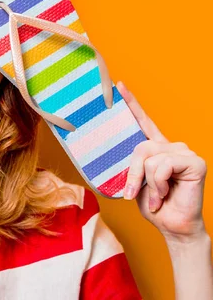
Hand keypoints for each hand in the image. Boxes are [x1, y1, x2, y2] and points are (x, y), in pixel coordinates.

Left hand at [119, 81, 207, 241]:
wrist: (172, 225)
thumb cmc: (153, 204)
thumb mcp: (134, 181)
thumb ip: (130, 164)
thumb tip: (115, 154)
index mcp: (155, 148)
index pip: (142, 121)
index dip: (131, 103)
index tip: (118, 85)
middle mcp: (170, 145)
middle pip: (139, 147)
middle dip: (133, 173)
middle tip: (134, 193)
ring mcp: (183, 151)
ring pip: (149, 157)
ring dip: (147, 182)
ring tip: (157, 195)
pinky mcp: (195, 162)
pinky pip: (162, 166)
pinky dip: (159, 184)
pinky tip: (166, 193)